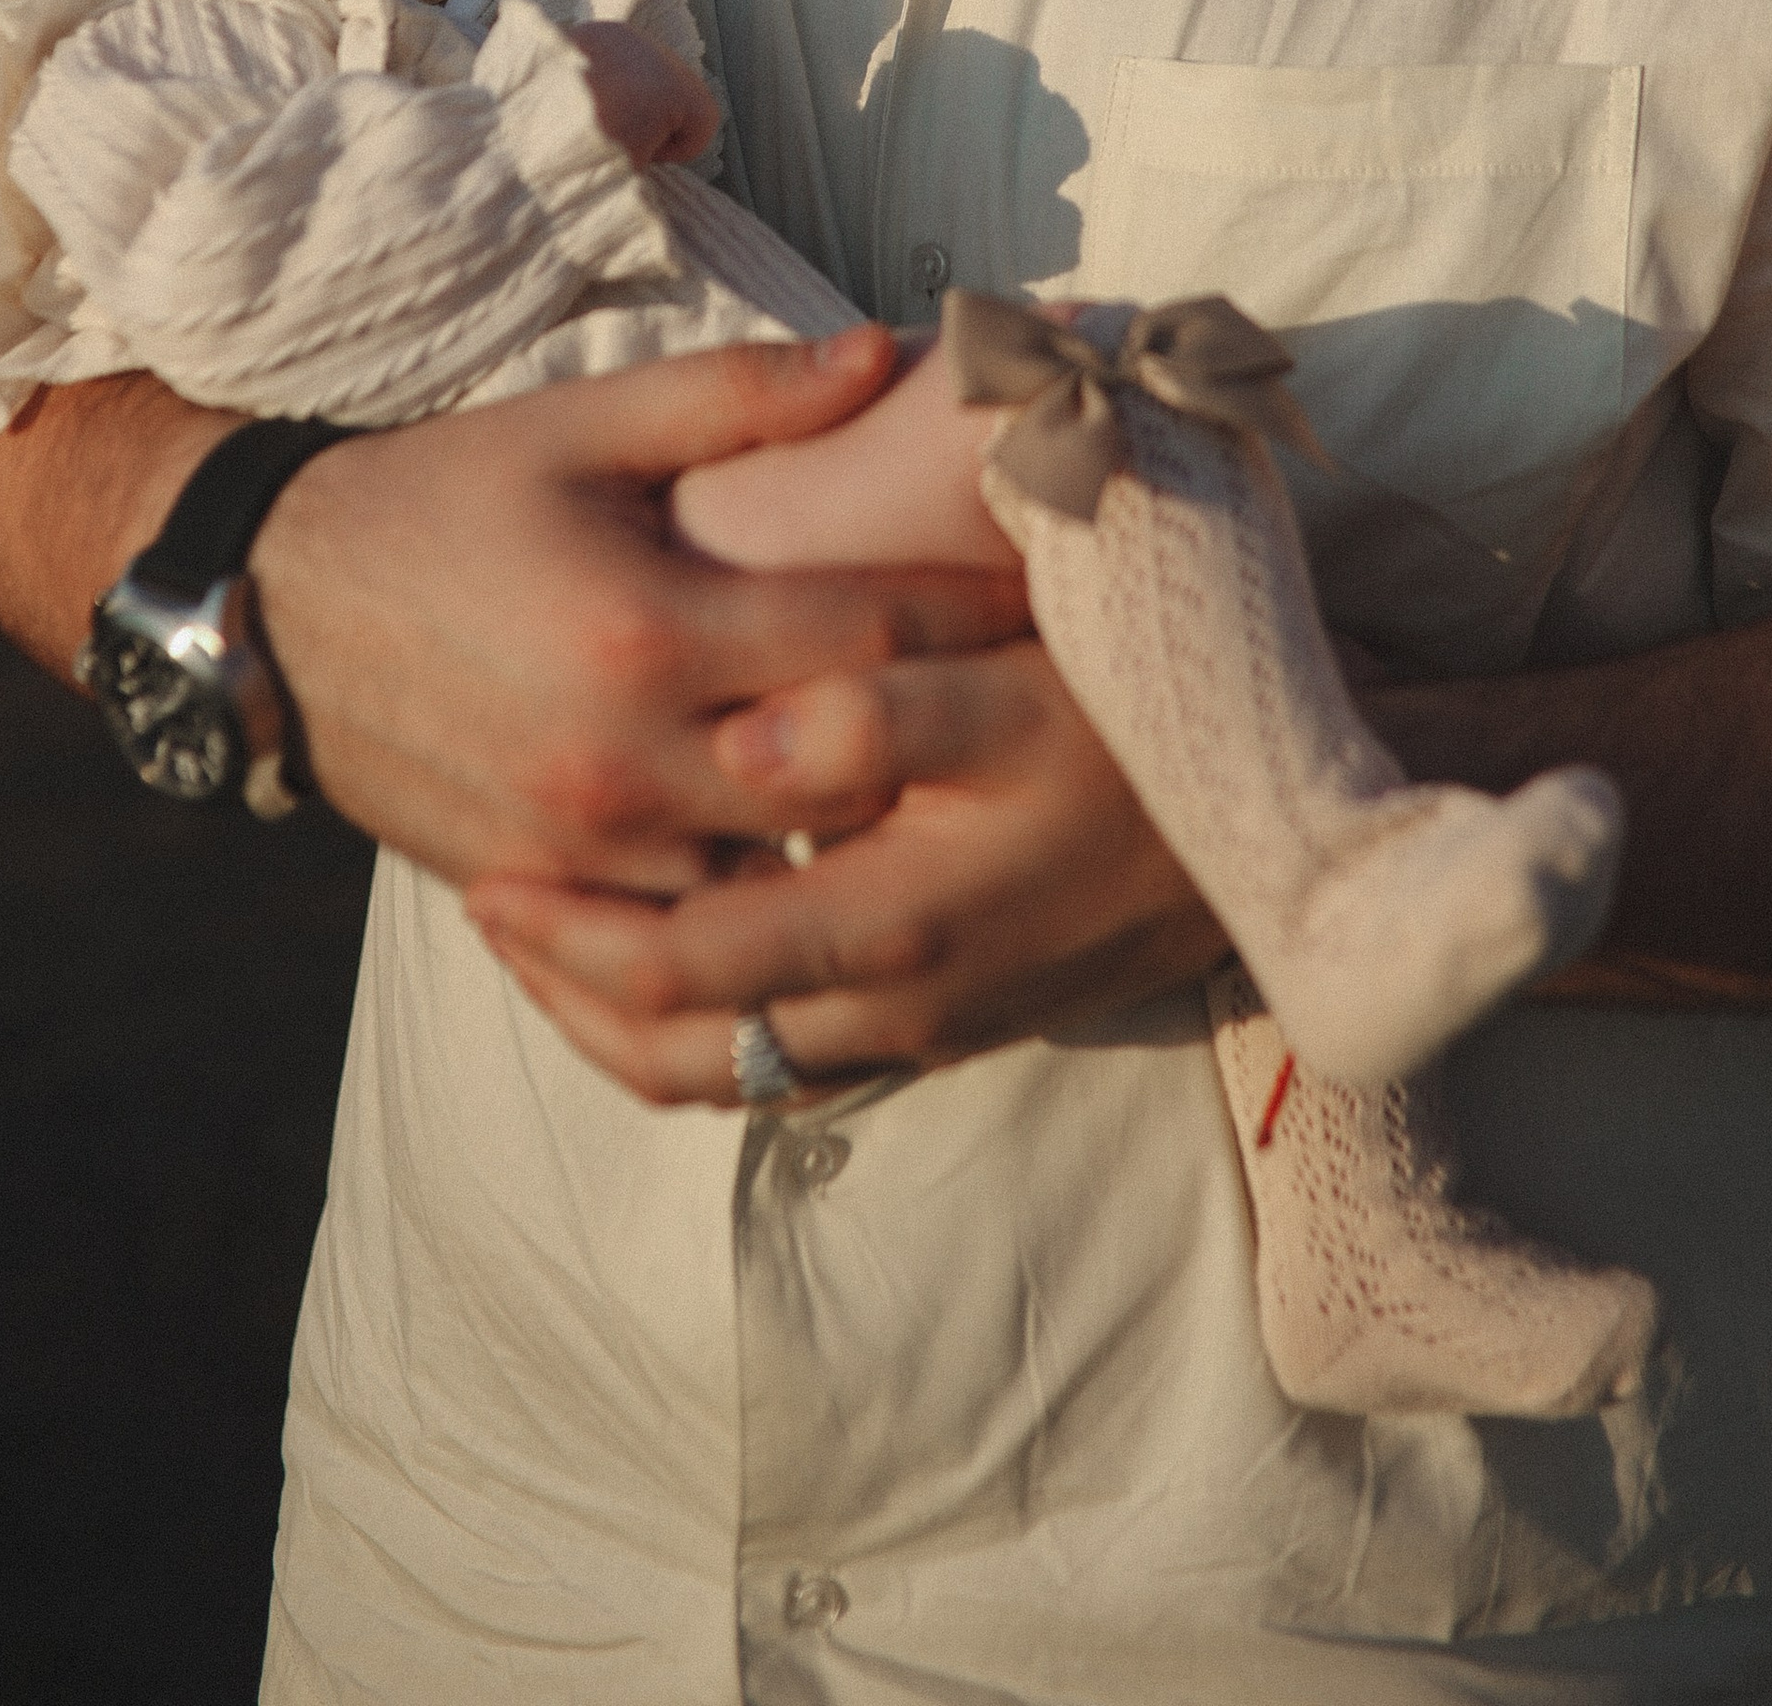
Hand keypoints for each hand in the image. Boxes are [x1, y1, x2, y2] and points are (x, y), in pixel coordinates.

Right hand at [247, 328, 1029, 891]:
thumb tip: (886, 351)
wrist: (271, 612)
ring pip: (783, 882)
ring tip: (969, 799)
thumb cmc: (445, 498)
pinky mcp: (551, 903)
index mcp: (651, 631)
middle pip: (850, 776)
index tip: (1063, 594)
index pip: (868, 633)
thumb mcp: (584, 423)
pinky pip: (696, 938)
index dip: (978, 613)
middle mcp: (626, 762)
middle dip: (948, 740)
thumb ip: (743, 394)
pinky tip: (843, 873)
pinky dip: (770, 907)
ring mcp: (587, 854)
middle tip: (1050, 709)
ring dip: (867, 844)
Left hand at [466, 634, 1223, 1103]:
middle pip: (685, 1051)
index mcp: (897, 928)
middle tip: (488, 907)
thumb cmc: (1146, 731)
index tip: (493, 874)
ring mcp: (932, 1031)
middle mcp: (903, 1010)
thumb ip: (874, 712)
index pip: (687, 969)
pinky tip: (674, 960)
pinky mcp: (958, 1023)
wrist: (1283, 833)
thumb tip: (740, 745)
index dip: (575, 934)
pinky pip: (793, 1069)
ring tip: (550, 943)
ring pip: (734, 1078)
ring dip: (625, 1023)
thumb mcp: (1015, 693)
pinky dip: (705, 1034)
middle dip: (572, 989)